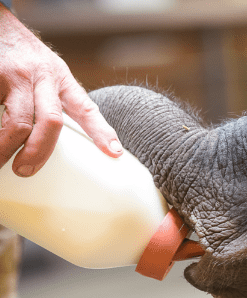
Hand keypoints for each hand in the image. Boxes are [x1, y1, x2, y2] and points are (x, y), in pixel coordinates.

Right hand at [0, 4, 122, 176]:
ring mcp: (16, 77)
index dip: (102, 132)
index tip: (114, 153)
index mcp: (62, 80)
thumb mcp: (51, 72)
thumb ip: (57, 99)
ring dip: (7, 147)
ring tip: (0, 162)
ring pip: (19, 122)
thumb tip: (57, 137)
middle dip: (40, 151)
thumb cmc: (26, 56)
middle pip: (51, 121)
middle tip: (26, 170)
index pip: (87, 109)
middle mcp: (43, 77)